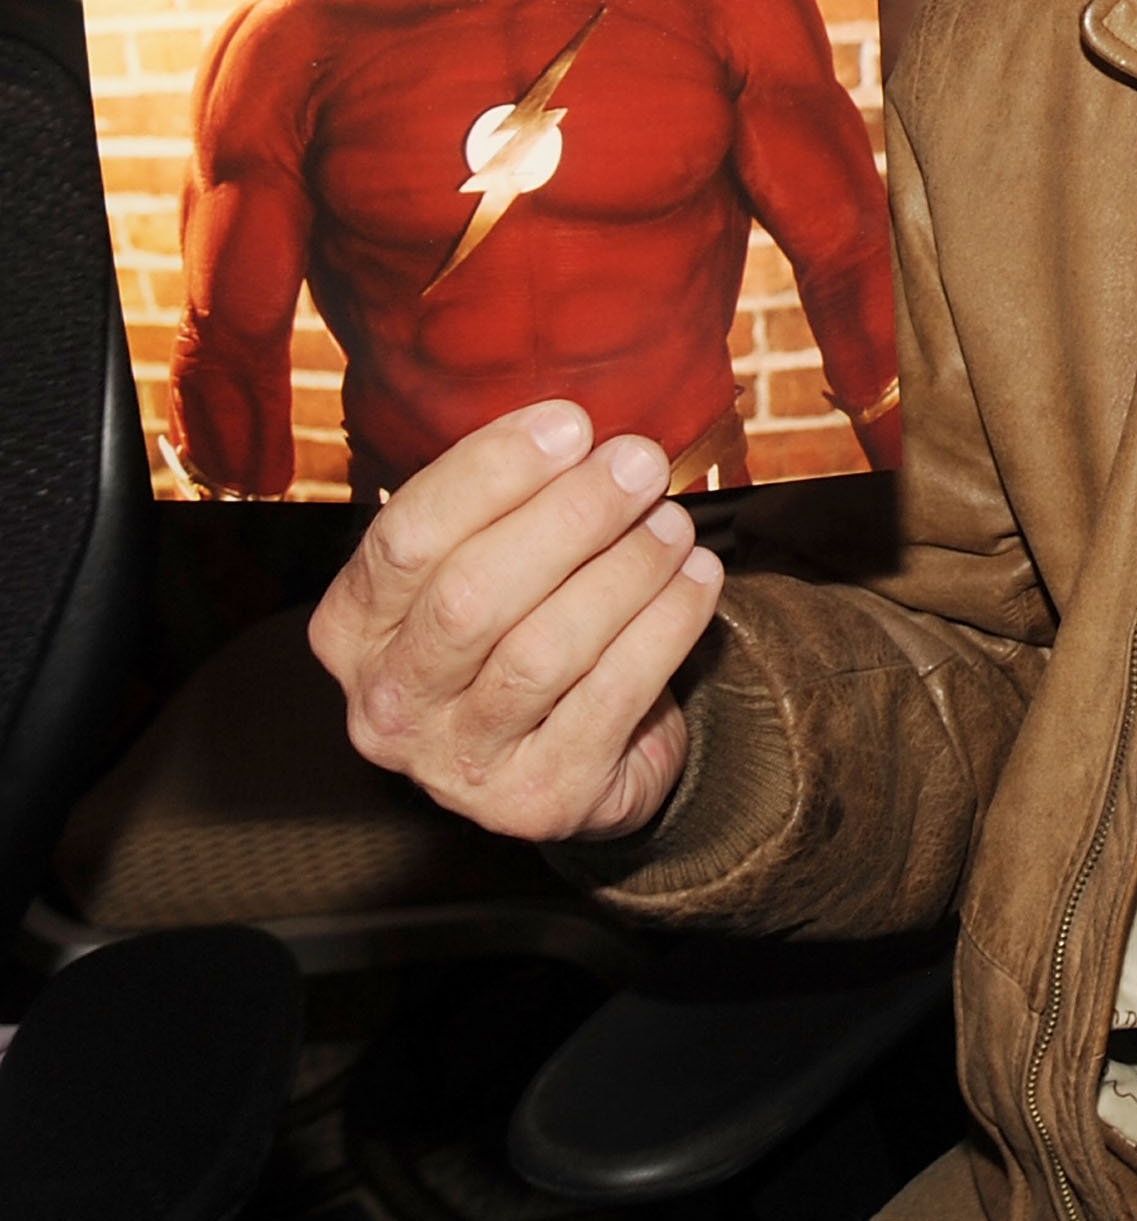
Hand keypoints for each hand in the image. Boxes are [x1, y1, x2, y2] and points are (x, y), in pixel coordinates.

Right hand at [309, 399, 725, 843]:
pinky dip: (664, 628)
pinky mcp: (536, 798)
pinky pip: (610, 697)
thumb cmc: (526, 630)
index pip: (406, 536)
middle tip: (640, 464)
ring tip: (674, 524)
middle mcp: (388, 703)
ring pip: (542, 650)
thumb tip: (579, 430)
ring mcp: (457, 760)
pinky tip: (697, 580)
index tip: (570, 422)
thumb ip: (509, 506)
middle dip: (569, 517)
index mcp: (354, 628)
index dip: (490, 472)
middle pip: (472, 594)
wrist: (576, 756)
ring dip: (624, 572)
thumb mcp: (490, 567)